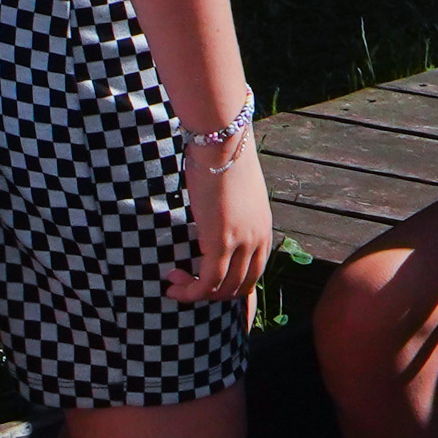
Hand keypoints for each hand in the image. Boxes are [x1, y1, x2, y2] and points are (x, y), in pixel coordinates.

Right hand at [172, 142, 272, 306]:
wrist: (221, 143)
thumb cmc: (223, 159)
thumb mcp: (236, 192)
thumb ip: (232, 212)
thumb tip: (214, 217)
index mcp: (264, 230)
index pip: (254, 273)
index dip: (230, 285)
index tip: (205, 281)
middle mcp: (258, 240)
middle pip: (241, 286)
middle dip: (213, 294)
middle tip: (187, 285)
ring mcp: (242, 243)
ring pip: (223, 288)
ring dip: (196, 293)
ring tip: (174, 284)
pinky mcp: (222, 241)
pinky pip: (207, 281)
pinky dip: (190, 290)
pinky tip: (173, 284)